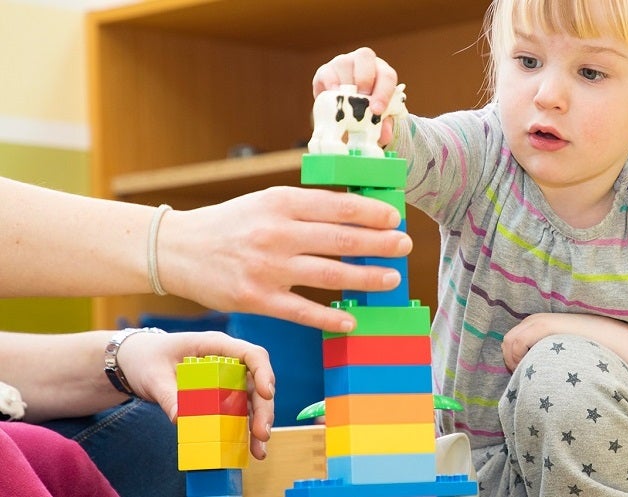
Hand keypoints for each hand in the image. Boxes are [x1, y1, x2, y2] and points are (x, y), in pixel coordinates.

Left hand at [116, 331, 275, 459]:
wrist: (137, 361)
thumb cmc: (147, 360)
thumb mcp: (154, 377)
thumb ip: (168, 396)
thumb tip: (180, 418)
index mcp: (216, 346)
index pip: (252, 354)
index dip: (264, 372)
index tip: (266, 394)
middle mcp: (229, 361)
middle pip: (256, 382)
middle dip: (263, 408)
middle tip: (261, 434)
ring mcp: (227, 378)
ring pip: (252, 399)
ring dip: (258, 422)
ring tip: (259, 449)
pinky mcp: (222, 394)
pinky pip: (240, 410)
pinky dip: (245, 428)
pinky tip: (249, 448)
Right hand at [158, 186, 412, 331]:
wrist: (176, 249)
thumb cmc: (230, 224)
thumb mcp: (266, 202)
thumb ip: (306, 207)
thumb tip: (356, 211)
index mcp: (280, 202)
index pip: (337, 206)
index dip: (371, 212)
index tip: (395, 217)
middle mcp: (276, 233)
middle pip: (340, 239)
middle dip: (379, 243)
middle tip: (405, 246)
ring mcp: (267, 267)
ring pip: (329, 274)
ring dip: (366, 277)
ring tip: (390, 278)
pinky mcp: (256, 298)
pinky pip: (302, 310)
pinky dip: (330, 316)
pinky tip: (351, 320)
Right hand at [313, 47, 398, 145]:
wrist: (347, 106)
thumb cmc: (367, 107)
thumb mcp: (377, 116)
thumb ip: (383, 124)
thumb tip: (385, 135)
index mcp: (381, 72)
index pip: (387, 75)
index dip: (383, 92)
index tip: (377, 111)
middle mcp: (363, 62)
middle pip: (365, 56)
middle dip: (364, 79)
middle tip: (362, 100)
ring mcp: (343, 63)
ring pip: (344, 63)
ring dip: (345, 84)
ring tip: (345, 102)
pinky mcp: (325, 71)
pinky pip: (326, 73)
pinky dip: (329, 85)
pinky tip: (332, 97)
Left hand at [502, 313, 627, 371]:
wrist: (614, 343)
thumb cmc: (595, 353)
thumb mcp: (567, 353)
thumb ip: (550, 358)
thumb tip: (536, 377)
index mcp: (541, 325)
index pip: (513, 343)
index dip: (514, 361)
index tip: (526, 378)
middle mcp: (537, 320)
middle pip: (508, 342)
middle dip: (511, 361)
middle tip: (526, 379)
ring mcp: (539, 321)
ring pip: (509, 342)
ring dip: (514, 361)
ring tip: (531, 376)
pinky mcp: (544, 325)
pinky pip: (517, 343)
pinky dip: (518, 358)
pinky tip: (534, 369)